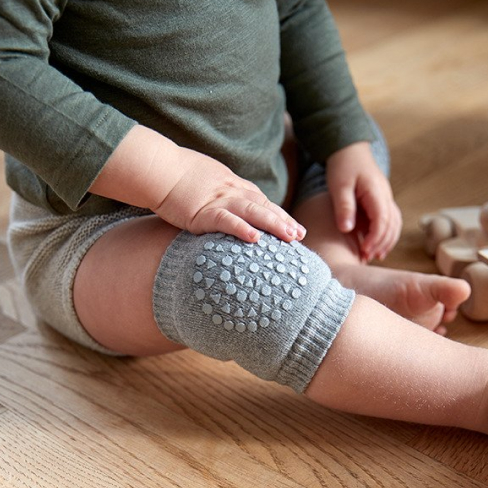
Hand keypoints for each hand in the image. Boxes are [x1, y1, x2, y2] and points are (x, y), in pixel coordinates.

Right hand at [90, 125, 305, 242]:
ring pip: (252, 212)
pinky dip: (240, 228)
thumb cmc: (178, 173)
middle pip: (263, 207)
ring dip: (273, 224)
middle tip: (300, 235)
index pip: (261, 202)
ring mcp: (218, 200)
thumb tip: (227, 207)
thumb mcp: (207, 180)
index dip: (279, 215)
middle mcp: (230, 192)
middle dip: (283, 222)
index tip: (295, 228)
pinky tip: (255, 238)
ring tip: (290, 237)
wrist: (158, 167)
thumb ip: (221, 192)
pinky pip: (225, 220)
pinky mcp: (202, 211)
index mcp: (232, 186)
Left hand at [326, 142, 401, 260]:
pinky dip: (385, 233)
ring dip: (386, 240)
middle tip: (366, 257)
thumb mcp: (339, 186)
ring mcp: (386, 197)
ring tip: (374, 255)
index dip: (375, 237)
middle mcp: (386, 195)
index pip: (382, 219)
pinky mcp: (381, 200)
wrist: (349, 149)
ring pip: (394, 223)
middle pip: (391, 224)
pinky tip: (376, 244)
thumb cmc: (342, 165)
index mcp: (376, 192)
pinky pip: (390, 219)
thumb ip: (344, 207)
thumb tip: (347, 229)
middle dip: (381, 243)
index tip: (364, 250)